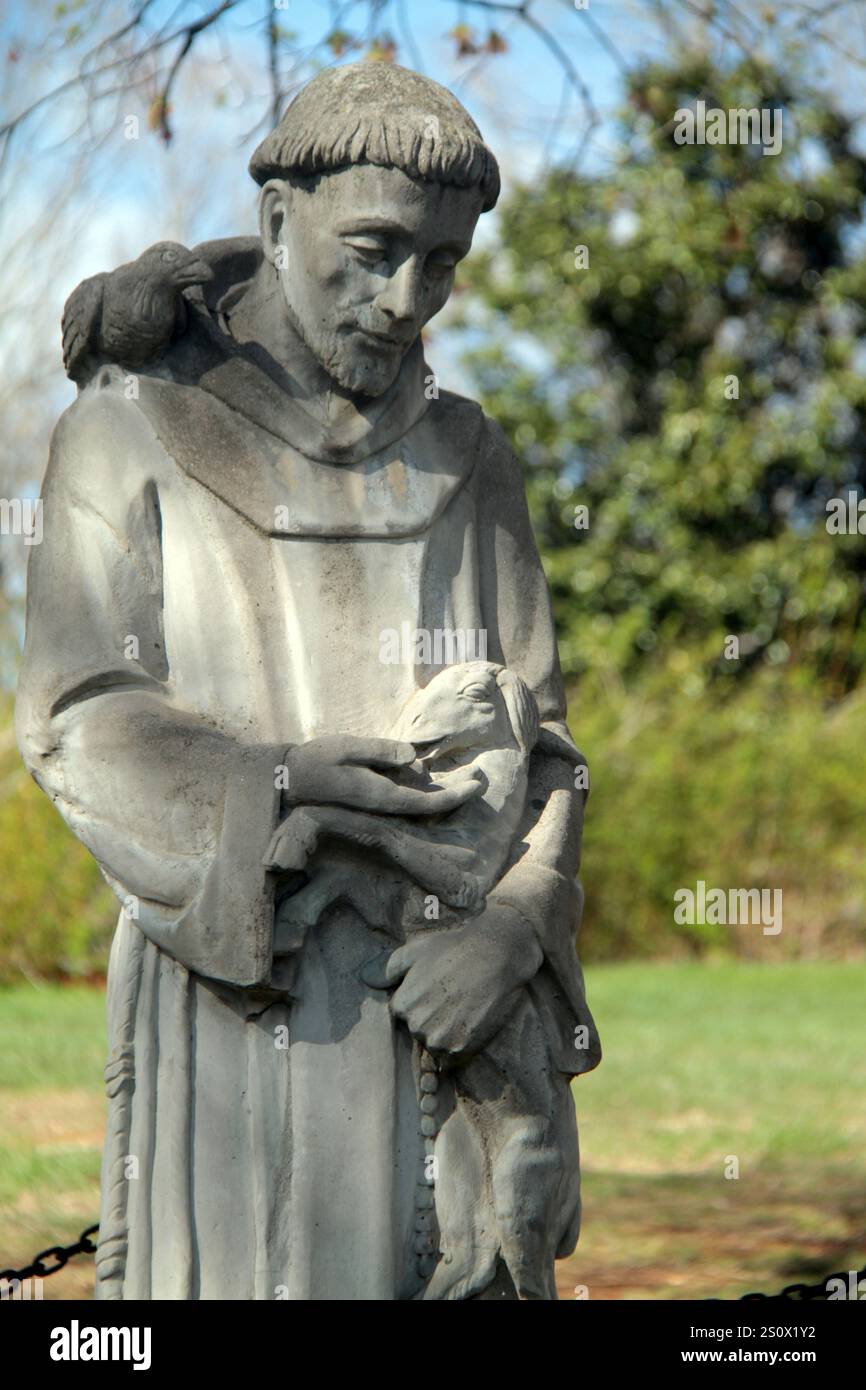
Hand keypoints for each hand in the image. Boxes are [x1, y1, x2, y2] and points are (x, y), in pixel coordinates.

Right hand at [281, 735, 481, 815]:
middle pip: (428, 808)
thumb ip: (379, 752)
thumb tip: (412, 757)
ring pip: (417, 804)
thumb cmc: (315, 761)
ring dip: (441, 794)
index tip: (478, 785)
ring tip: (466, 780)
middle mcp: (383, 806)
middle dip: (455, 796)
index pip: (427, 803)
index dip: (455, 796)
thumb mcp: (346, 747)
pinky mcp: (372, 800)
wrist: (287, 782)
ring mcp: (378, 805)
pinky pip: (405, 798)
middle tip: (480, 779)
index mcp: (381, 796)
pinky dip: (423, 792)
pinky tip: (433, 781)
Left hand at [360, 904, 542, 1058]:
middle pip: (419, 1031)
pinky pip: (453, 1058)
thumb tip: (364, 978)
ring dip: (446, 1033)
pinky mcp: (463, 1048)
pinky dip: (460, 1044)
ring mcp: (440, 1039)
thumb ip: (387, 968)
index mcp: (402, 1005)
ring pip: (436, 1045)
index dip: (421, 1002)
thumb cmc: (454, 948)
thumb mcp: (415, 951)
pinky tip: (470, 1022)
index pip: (404, 1015)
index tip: (437, 989)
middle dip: (432, 1019)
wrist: (496, 954)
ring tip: (463, 1008)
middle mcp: (417, 1025)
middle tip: (453, 996)